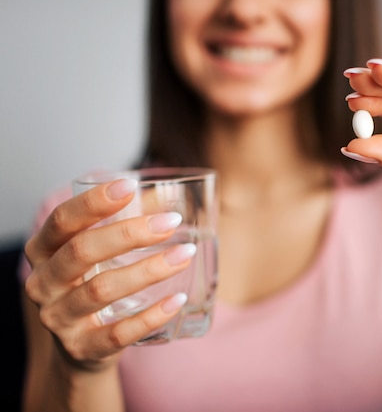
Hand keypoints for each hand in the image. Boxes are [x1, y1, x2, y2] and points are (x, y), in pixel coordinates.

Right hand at [23, 179, 191, 370]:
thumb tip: (163, 196)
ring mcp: (60, 319)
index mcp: (43, 252)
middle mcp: (43, 284)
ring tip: (185, 254)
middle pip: (82, 251)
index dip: (94, 202)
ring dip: (148, 270)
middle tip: (171, 222)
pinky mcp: (83, 348)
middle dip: (129, 233)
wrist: (80, 347)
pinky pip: (119, 333)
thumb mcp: (97, 254)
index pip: (62, 220)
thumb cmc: (91, 284)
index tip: (130, 185)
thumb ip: (123, 223)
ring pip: (102, 289)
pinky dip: (151, 316)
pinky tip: (178, 299)